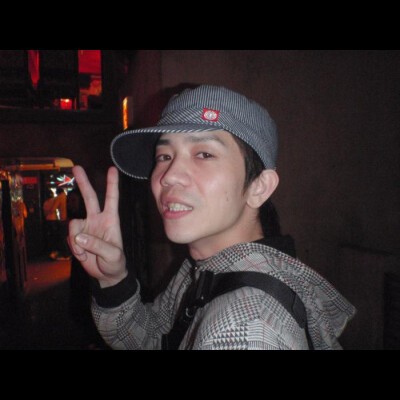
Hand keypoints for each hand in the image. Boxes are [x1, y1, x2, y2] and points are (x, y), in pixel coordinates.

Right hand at [68, 166, 126, 287]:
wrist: (106, 275)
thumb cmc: (115, 262)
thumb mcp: (113, 255)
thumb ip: (98, 245)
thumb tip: (79, 237)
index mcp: (111, 220)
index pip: (112, 199)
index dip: (111, 184)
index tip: (112, 169)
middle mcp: (97, 220)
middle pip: (90, 198)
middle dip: (83, 182)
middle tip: (76, 167)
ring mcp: (86, 228)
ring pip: (74, 224)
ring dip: (76, 240)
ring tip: (86, 252)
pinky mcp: (76, 238)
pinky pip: (70, 239)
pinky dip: (74, 249)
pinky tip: (83, 255)